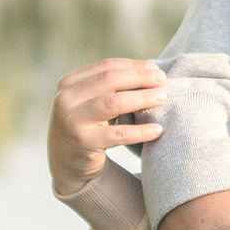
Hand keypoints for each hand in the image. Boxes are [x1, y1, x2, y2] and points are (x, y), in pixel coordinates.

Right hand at [48, 58, 166, 197]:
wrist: (67, 164)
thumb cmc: (88, 126)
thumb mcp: (91, 102)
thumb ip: (110, 87)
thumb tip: (151, 71)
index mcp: (69, 83)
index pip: (107, 66)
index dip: (134, 66)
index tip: (156, 69)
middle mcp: (66, 98)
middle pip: (110, 79)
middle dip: (140, 77)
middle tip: (163, 79)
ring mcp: (72, 120)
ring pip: (114, 103)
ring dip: (143, 99)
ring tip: (163, 98)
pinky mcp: (83, 142)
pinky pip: (118, 134)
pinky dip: (141, 131)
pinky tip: (158, 130)